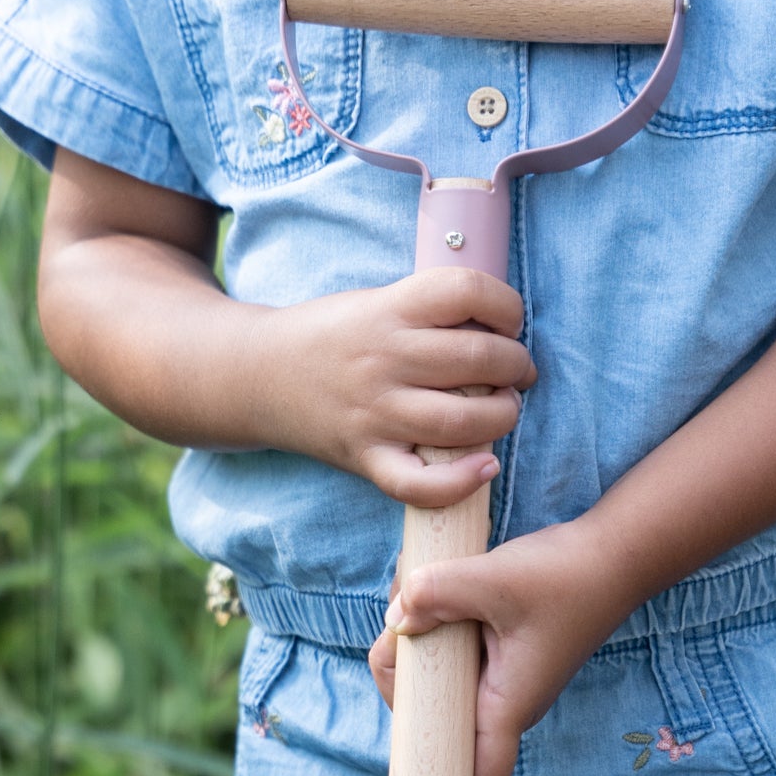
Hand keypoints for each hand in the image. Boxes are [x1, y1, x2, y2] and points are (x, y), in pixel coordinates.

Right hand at [277, 269, 535, 508]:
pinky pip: (420, 484)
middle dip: (516, 365)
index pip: (468, 291)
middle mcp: (384, 359)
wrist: (258, 375)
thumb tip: (500, 327)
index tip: (509, 322)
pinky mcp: (365, 457)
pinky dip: (461, 481)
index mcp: (389, 309)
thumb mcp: (375, 301)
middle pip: (478, 359)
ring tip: (504, 409)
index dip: (507, 306)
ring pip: (462, 421)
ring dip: (502, 416)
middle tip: (517, 371)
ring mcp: (375, 413)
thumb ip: (428, 309)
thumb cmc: (331, 336)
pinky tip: (485, 466)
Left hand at [369, 517, 631, 775]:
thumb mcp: (497, 579)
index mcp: (506, 705)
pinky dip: (433, 625)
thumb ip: (438, 593)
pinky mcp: (497, 652)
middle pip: (432, 720)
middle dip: (402, 679)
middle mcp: (502, 702)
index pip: (480, 775)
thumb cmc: (569, 576)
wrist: (615, 553)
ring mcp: (498, 678)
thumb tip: (396, 617)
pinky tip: (433, 587)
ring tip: (420, 591)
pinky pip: (449, 653)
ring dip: (414, 643)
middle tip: (399, 629)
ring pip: (435, 681)